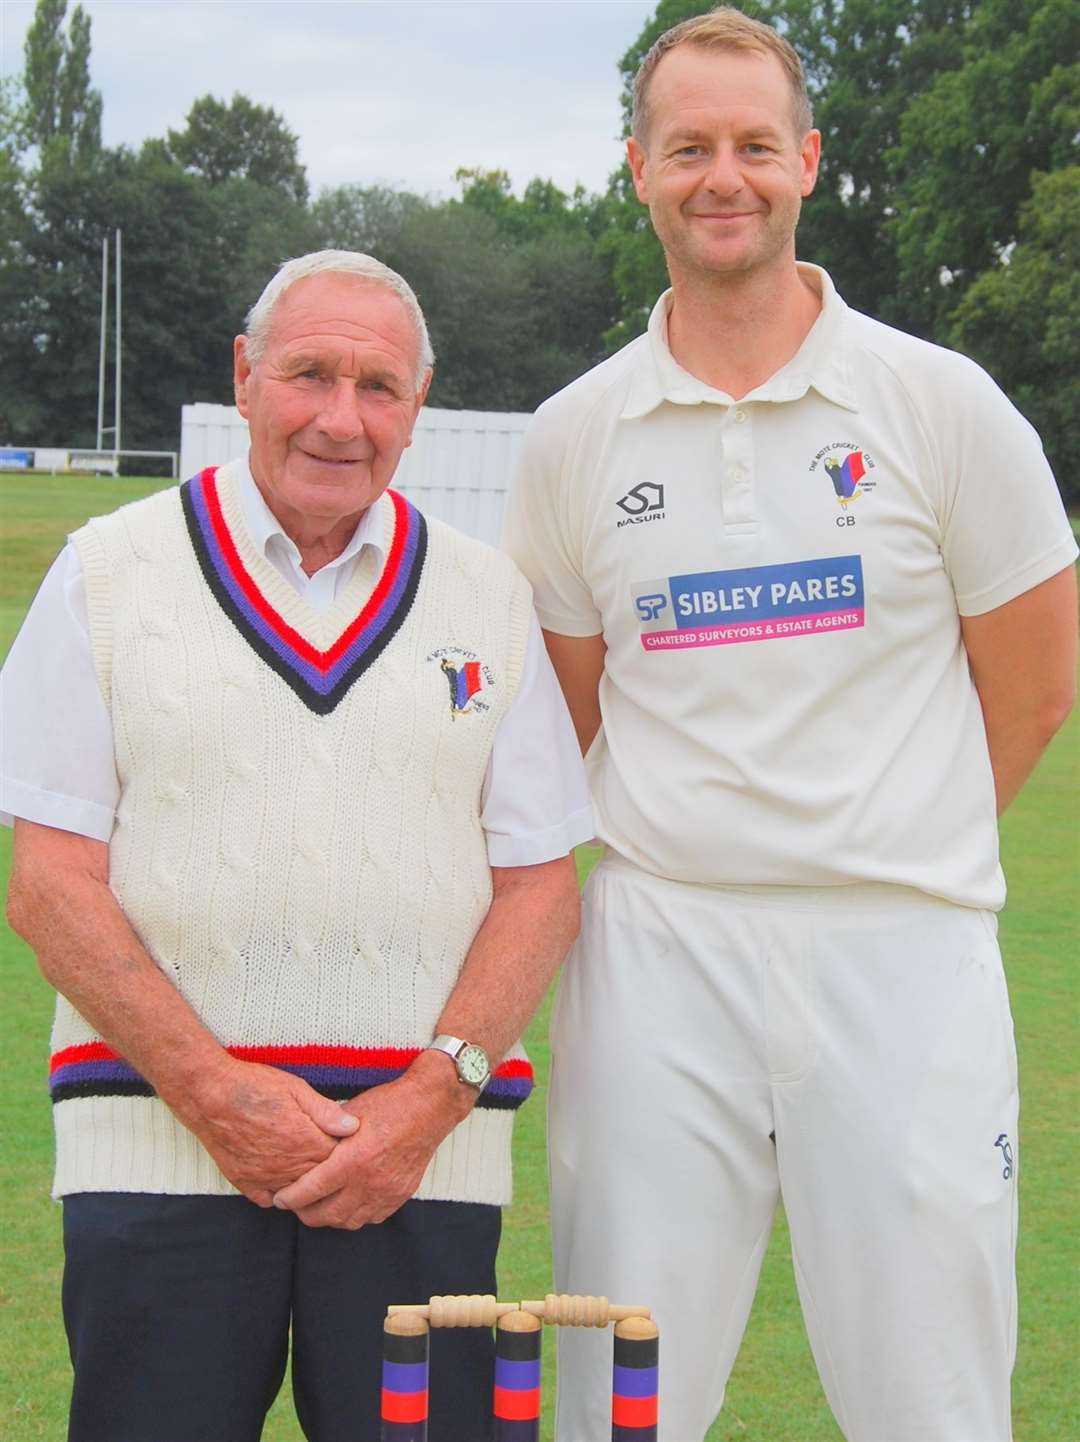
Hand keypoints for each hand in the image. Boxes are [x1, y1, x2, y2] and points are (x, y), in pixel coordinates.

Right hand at [177, 1059, 359, 1206]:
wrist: (208, 1094)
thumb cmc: (253, 1086)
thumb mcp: (296, 1089)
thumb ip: (325, 1111)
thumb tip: (353, 1126)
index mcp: (305, 1141)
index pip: (338, 1157)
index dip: (343, 1148)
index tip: (343, 1140)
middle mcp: (287, 1165)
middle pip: (319, 1176)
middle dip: (327, 1166)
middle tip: (328, 1153)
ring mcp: (265, 1177)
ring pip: (297, 1191)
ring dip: (304, 1180)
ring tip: (307, 1164)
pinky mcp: (244, 1182)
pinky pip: (269, 1199)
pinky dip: (278, 1192)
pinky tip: (282, 1178)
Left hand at [271, 1057, 472, 1228]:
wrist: (430, 1107)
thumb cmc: (390, 1104)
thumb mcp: (352, 1112)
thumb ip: (327, 1133)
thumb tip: (304, 1146)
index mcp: (353, 1159)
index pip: (311, 1191)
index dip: (291, 1198)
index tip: (280, 1198)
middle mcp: (369, 1181)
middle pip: (326, 1215)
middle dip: (305, 1213)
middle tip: (296, 1204)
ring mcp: (387, 1192)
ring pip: (348, 1222)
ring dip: (330, 1217)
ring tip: (320, 1205)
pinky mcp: (400, 1195)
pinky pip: (371, 1218)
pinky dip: (355, 1215)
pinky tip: (348, 1202)